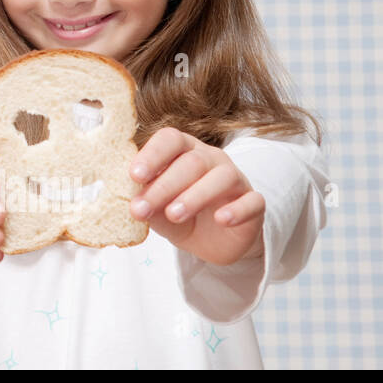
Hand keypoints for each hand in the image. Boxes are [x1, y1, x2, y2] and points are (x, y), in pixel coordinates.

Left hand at [128, 127, 264, 265]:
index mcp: (183, 151)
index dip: (152, 154)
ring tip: (174, 214)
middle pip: (191, 161)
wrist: (214, 242)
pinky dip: (237, 209)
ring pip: (221, 177)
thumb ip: (145, 202)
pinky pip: (252, 201)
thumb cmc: (180, 215)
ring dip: (195, 196)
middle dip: (164, 185)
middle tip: (141, 208)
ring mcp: (236, 179)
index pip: (170, 139)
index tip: (134, 176)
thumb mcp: (157, 209)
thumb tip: (128, 201)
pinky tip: (221, 219)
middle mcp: (211, 158)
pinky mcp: (254, 203)